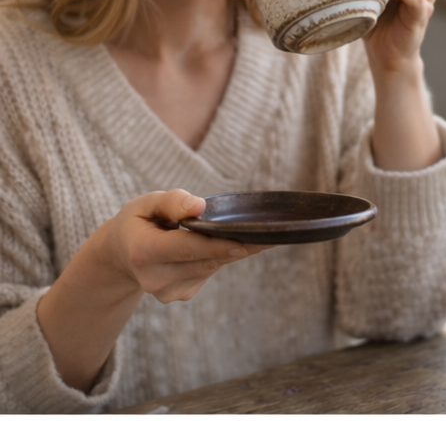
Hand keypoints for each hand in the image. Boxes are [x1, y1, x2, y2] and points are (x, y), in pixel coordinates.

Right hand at [103, 189, 265, 302]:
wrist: (122, 254)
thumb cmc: (138, 221)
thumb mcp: (147, 203)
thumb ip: (172, 202)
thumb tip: (200, 207)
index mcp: (143, 252)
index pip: (186, 248)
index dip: (217, 245)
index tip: (246, 243)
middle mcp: (155, 279)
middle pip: (205, 259)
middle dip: (237, 245)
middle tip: (271, 233)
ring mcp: (169, 292)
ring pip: (212, 266)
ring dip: (229, 248)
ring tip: (241, 230)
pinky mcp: (182, 295)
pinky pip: (209, 271)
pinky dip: (218, 255)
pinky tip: (213, 243)